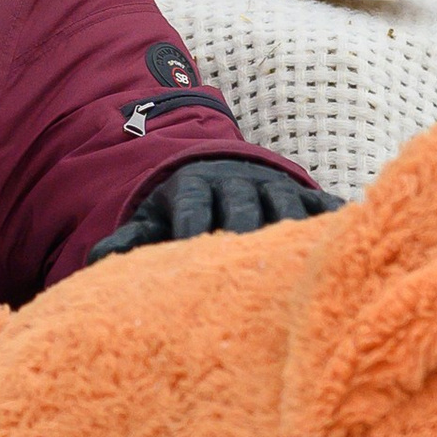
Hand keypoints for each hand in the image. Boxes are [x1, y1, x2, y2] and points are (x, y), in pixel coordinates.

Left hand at [87, 156, 337, 260]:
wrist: (218, 167)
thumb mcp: (151, 215)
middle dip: (246, 233)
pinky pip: (323, 203)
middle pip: (245, 209)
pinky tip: (343, 243)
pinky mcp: (303, 190)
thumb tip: (94, 261)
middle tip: (250, 270)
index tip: (195, 253)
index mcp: (193, 188)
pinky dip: (333, 220)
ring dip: (292, 233)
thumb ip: (128, 238)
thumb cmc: (179, 206)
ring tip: (298, 266)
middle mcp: (236, 182)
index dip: (194, 227)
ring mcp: (273, 184)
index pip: (193, 207)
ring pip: (286, 208)